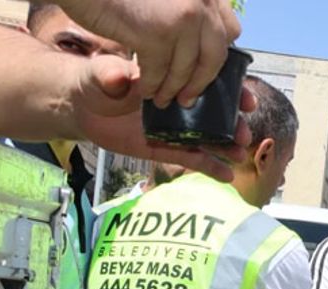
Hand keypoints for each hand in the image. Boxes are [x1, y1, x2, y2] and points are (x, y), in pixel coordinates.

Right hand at [57, 0, 241, 107]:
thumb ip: (191, 11)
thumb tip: (217, 42)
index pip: (230, 31)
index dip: (218, 55)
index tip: (206, 70)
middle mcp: (203, 3)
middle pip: (214, 56)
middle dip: (200, 82)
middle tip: (188, 99)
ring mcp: (183, 18)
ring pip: (186, 69)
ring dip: (173, 89)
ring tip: (164, 100)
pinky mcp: (157, 34)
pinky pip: (159, 72)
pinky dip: (151, 86)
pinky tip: (144, 91)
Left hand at [72, 55, 254, 181]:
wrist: (80, 109)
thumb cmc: (94, 83)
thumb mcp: (101, 73)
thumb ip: (111, 73)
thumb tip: (120, 77)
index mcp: (172, 81)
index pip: (208, 84)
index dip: (231, 91)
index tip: (247, 100)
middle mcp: (180, 106)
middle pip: (215, 115)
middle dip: (233, 124)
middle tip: (244, 134)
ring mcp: (175, 129)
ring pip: (208, 139)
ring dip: (226, 147)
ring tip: (240, 155)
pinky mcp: (165, 149)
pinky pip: (191, 159)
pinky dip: (210, 168)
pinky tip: (228, 176)